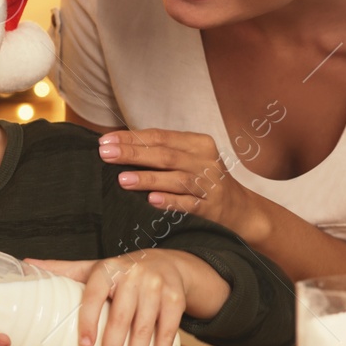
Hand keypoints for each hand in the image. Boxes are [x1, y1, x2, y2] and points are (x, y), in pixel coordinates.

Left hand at [27, 251, 198, 345]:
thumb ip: (61, 271)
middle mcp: (132, 277)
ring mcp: (156, 288)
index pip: (94, 294)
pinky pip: (168, 331)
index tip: (85, 345)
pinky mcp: (175, 300)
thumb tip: (24, 265)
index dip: (89, 319)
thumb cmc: (119, 273)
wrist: (164, 262)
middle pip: (121, 317)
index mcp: (106, 270)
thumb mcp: (92, 268)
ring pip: (146, 328)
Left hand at [98, 128, 259, 234]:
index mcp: (198, 143)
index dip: (132, 138)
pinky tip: (151, 200)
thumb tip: (119, 146)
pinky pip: (188, 204)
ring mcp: (209, 184)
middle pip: (165, 155)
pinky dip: (170, 201)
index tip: (105, 141)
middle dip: (133, 154)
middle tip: (105, 154)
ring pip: (176, 179)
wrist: (240, 208)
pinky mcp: (211, 207)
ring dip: (148, 179)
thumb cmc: (204, 179)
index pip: (160, 137)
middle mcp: (205, 161)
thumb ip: (161, 151)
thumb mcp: (189, 158)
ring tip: (122, 179)